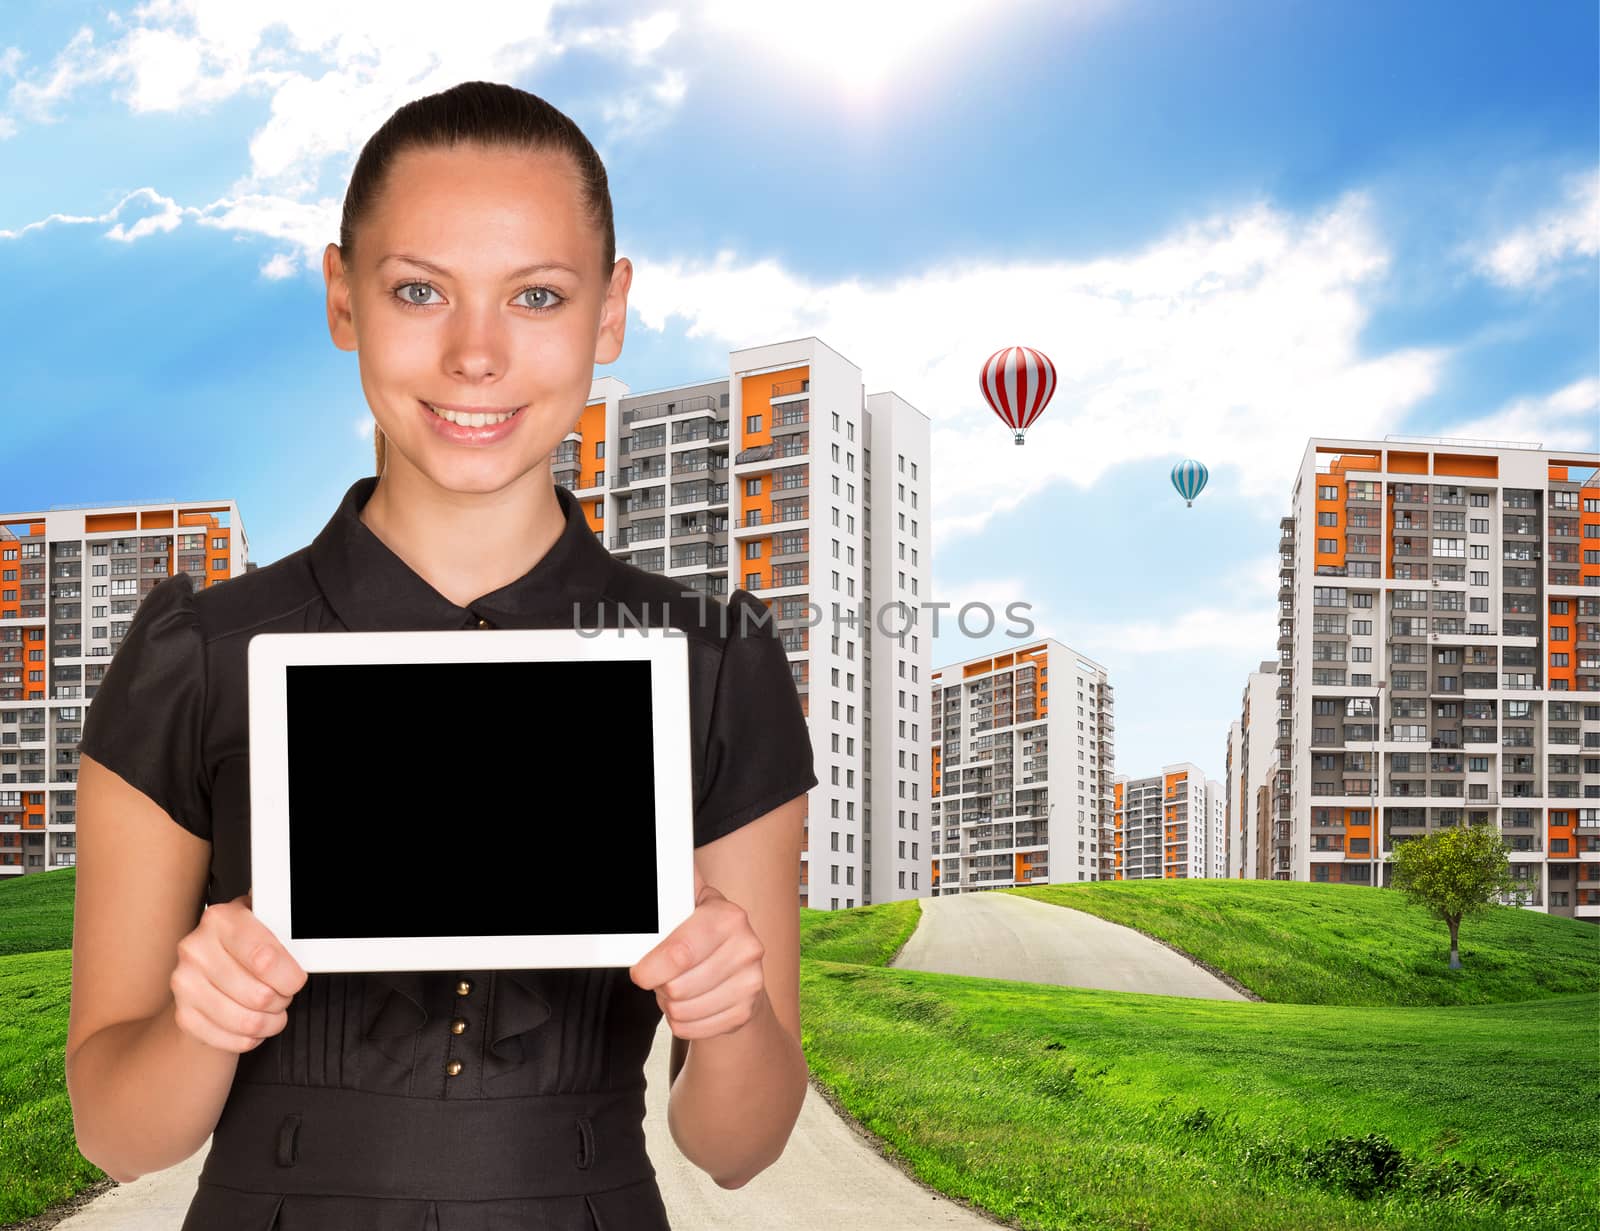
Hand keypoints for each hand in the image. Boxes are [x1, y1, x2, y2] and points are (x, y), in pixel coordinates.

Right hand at [169, 889, 307, 1052]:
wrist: (209, 960)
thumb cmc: (246, 942)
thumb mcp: (266, 924)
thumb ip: (285, 932)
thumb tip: (307, 944)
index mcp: (221, 920)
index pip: (265, 959)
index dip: (289, 977)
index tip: (295, 980)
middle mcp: (197, 950)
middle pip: (259, 996)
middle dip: (282, 1000)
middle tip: (283, 993)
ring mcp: (185, 983)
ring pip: (247, 1022)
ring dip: (270, 1022)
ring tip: (272, 1010)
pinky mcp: (183, 1014)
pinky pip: (230, 1040)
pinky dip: (251, 1038)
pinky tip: (254, 1023)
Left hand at [629, 864, 769, 1040]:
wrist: (736, 970)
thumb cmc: (702, 934)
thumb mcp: (686, 907)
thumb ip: (670, 891)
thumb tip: (655, 856)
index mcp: (728, 916)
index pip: (681, 953)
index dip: (652, 968)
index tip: (641, 972)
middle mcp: (747, 947)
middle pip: (678, 988)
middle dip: (662, 985)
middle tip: (666, 974)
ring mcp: (751, 982)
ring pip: (682, 1011)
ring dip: (670, 1003)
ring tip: (680, 984)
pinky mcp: (746, 1011)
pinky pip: (691, 1028)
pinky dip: (682, 1021)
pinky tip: (692, 1002)